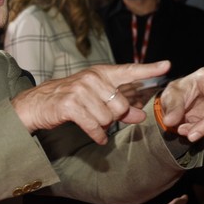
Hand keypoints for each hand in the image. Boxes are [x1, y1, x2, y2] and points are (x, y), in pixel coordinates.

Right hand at [12, 61, 171, 143]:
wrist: (36, 104)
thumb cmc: (67, 100)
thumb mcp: (95, 101)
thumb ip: (119, 107)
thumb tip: (141, 116)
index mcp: (100, 73)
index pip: (129, 70)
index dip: (149, 69)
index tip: (167, 65)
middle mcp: (91, 79)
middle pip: (120, 106)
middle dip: (113, 118)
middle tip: (99, 117)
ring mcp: (80, 91)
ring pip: (107, 118)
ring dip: (102, 127)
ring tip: (90, 122)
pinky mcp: (71, 105)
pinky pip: (95, 126)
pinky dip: (97, 135)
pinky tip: (97, 137)